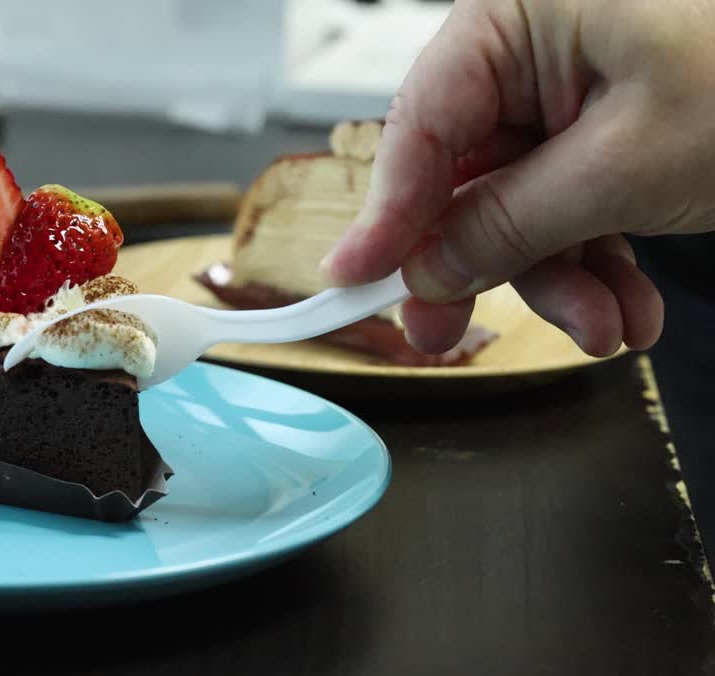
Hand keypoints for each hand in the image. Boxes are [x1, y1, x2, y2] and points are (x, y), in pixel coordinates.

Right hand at [320, 0, 714, 356]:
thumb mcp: (627, 164)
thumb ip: (507, 222)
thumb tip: (424, 268)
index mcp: (519, 15)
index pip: (421, 123)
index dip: (388, 212)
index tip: (356, 278)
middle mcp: (536, 46)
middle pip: (464, 173)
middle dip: (483, 263)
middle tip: (446, 334)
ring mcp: (575, 87)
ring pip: (519, 202)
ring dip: (557, 277)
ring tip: (606, 327)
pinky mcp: (609, 125)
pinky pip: (570, 203)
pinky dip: (596, 261)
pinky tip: (624, 306)